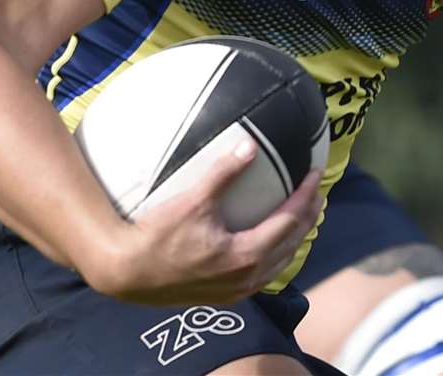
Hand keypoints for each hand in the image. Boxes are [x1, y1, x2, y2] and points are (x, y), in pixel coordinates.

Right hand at [82, 131, 322, 305]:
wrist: (126, 273)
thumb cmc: (157, 236)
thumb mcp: (193, 201)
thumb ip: (223, 173)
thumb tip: (249, 146)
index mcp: (246, 254)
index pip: (289, 220)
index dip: (305, 194)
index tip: (315, 174)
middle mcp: (247, 277)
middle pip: (291, 243)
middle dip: (307, 216)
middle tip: (316, 192)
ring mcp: (236, 290)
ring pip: (279, 263)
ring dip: (294, 238)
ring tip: (302, 216)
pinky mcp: (223, 296)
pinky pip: (263, 276)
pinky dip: (276, 256)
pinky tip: (271, 246)